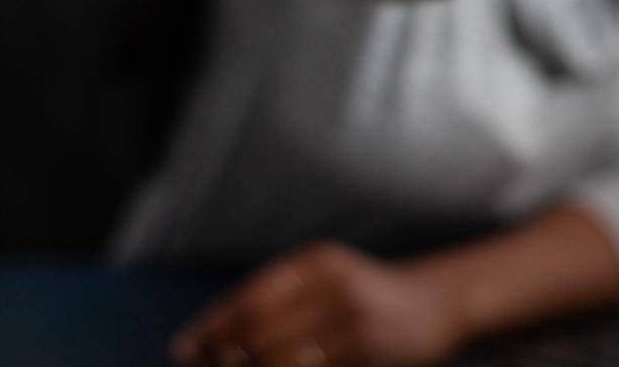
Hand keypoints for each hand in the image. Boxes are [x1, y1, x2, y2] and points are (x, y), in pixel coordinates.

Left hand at [169, 242, 464, 366]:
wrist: (436, 305)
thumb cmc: (364, 294)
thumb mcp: (325, 278)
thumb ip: (276, 297)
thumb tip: (209, 339)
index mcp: (320, 262)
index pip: (251, 297)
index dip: (211, 326)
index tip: (183, 349)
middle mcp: (338, 288)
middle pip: (260, 330)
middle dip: (223, 356)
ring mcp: (357, 325)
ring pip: (282, 361)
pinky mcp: (371, 356)